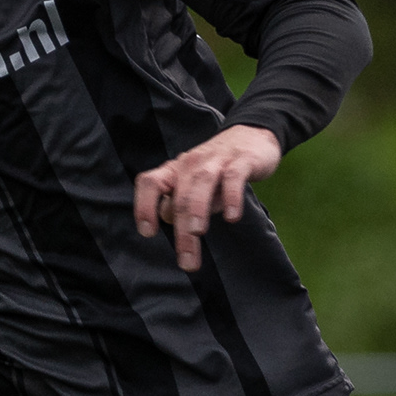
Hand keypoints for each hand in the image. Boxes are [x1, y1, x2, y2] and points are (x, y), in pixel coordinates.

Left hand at [133, 123, 284, 270]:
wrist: (252, 135)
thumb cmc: (218, 168)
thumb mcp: (196, 186)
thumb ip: (186, 205)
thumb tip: (178, 226)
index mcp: (175, 170)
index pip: (150, 183)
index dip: (144, 206)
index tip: (148, 233)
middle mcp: (191, 164)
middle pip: (179, 197)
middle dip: (181, 231)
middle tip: (187, 261)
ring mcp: (216, 161)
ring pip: (201, 184)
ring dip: (197, 210)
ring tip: (197, 233)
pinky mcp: (241, 160)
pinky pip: (233, 178)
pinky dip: (231, 196)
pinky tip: (232, 217)